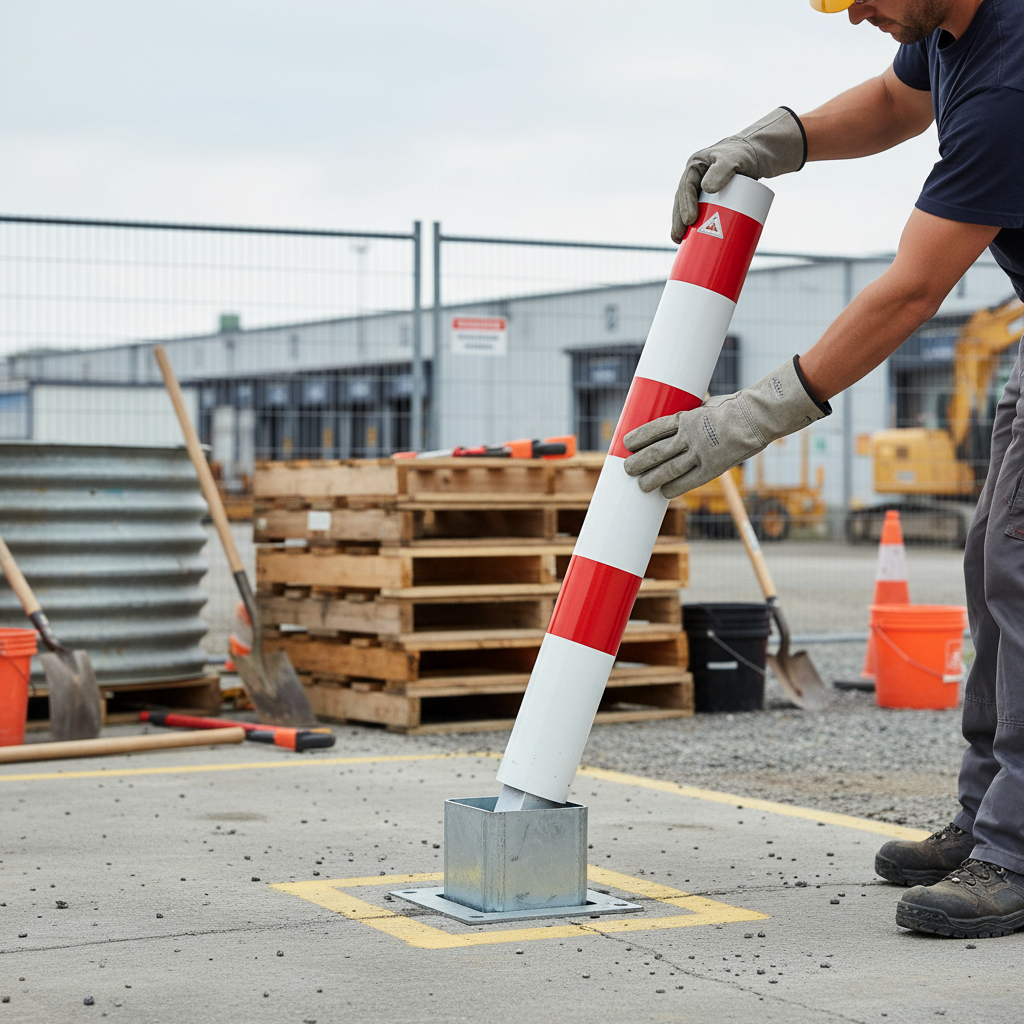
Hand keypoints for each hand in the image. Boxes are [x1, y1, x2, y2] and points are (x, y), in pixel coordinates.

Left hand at [623, 357, 828, 497]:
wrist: (757, 418)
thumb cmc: (733, 408)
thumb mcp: (708, 405)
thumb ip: (692, 414)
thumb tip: (681, 416)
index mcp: (686, 417)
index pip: (655, 428)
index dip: (639, 437)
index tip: (625, 443)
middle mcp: (689, 436)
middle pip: (657, 451)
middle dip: (639, 461)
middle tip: (626, 468)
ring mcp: (700, 452)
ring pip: (669, 468)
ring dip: (651, 478)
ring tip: (640, 484)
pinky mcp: (712, 467)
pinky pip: (688, 481)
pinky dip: (674, 488)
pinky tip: (663, 493)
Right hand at [672, 107, 805, 243]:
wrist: (755, 156)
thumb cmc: (744, 156)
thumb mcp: (733, 160)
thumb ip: (722, 169)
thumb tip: (707, 188)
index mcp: (695, 167)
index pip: (685, 187)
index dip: (684, 205)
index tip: (690, 220)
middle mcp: (695, 179)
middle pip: (682, 201)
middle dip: (678, 220)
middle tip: (679, 237)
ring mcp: (701, 189)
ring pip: (687, 208)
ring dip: (681, 225)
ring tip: (679, 241)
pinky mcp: (710, 198)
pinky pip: (698, 212)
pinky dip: (693, 225)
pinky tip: (688, 238)